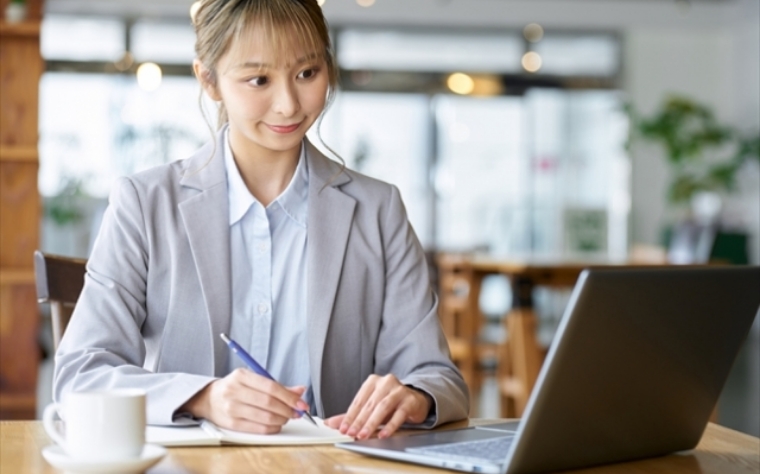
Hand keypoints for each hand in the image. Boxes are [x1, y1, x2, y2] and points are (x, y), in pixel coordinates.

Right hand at [180, 368, 309, 433]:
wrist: (209, 399)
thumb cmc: (235, 388)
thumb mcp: (253, 380)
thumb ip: (277, 385)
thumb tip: (300, 391)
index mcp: (241, 376)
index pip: (271, 386)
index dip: (289, 396)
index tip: (301, 402)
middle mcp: (234, 391)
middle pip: (269, 402)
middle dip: (287, 409)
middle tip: (296, 412)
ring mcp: (231, 408)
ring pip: (264, 416)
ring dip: (281, 419)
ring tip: (286, 417)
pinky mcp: (231, 423)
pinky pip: (257, 428)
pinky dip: (271, 428)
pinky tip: (276, 425)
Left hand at [324, 374, 431, 439]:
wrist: (416, 400)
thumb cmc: (390, 404)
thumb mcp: (371, 407)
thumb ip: (352, 415)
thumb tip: (331, 423)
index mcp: (373, 381)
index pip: (358, 400)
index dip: (349, 416)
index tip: (342, 429)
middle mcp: (385, 382)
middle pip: (369, 404)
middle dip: (359, 421)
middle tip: (351, 433)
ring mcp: (399, 390)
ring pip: (382, 407)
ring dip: (371, 423)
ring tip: (364, 435)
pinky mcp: (410, 400)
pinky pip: (399, 414)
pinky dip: (390, 425)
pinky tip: (383, 434)